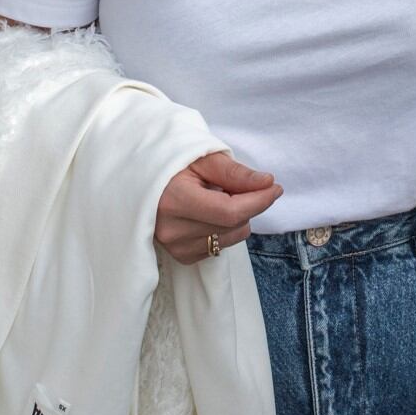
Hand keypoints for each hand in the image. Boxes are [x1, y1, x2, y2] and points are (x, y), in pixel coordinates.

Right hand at [155, 150, 281, 263]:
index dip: (258, 200)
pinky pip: (221, 245)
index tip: (275, 187)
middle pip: (234, 224)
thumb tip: (267, 182)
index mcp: (174, 200)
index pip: (230, 211)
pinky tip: (208, 211)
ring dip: (237, 216)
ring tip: (215, 195)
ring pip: (232, 237)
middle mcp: (172, 229)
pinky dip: (225, 228)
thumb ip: (234, 172)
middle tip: (239, 182)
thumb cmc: (171, 163)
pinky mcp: (181, 256)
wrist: (140, 180)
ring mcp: (175, 246)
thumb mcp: (200, 158)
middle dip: (249, 203)